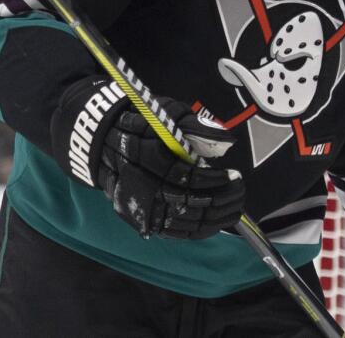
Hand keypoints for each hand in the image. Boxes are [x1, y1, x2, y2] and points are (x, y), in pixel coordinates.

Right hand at [52, 77, 244, 239]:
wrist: (105, 138)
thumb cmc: (142, 121)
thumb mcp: (166, 112)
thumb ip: (195, 125)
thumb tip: (226, 140)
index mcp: (144, 154)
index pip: (184, 176)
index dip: (212, 180)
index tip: (232, 175)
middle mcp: (139, 181)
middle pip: (184, 202)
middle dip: (218, 200)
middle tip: (239, 192)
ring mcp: (138, 202)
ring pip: (180, 221)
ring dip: (213, 219)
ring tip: (234, 208)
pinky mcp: (139, 216)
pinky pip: (172, 232)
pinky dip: (196, 230)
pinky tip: (215, 221)